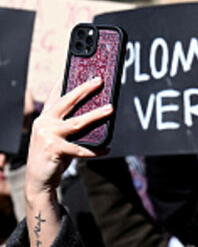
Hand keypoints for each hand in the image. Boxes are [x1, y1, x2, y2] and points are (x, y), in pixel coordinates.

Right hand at [26, 78, 107, 199]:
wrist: (39, 179)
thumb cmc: (53, 155)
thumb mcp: (58, 136)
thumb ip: (70, 125)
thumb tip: (97, 113)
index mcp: (45, 117)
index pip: (55, 95)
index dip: (64, 80)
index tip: (74, 67)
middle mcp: (44, 122)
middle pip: (67, 102)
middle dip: (84, 89)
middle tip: (99, 80)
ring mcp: (47, 135)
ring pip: (76, 122)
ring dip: (95, 115)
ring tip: (110, 109)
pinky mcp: (54, 149)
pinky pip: (80, 148)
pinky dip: (95, 150)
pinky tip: (107, 149)